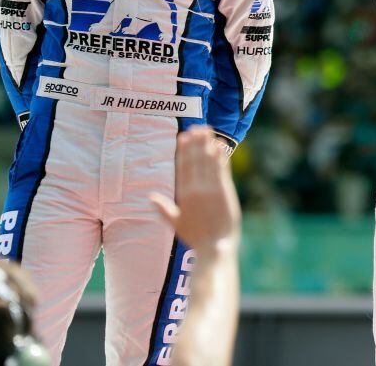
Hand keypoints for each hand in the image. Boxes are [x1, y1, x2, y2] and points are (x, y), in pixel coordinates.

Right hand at [150, 126, 241, 256]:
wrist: (214, 247)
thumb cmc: (196, 238)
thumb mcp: (176, 224)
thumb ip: (164, 209)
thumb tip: (150, 198)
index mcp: (183, 196)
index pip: (182, 168)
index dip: (183, 151)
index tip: (183, 137)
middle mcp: (196, 190)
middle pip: (195, 160)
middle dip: (195, 143)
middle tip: (195, 127)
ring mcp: (211, 189)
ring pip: (208, 161)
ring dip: (207, 144)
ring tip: (207, 130)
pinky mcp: (225, 191)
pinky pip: (221, 169)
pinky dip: (220, 156)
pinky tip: (219, 145)